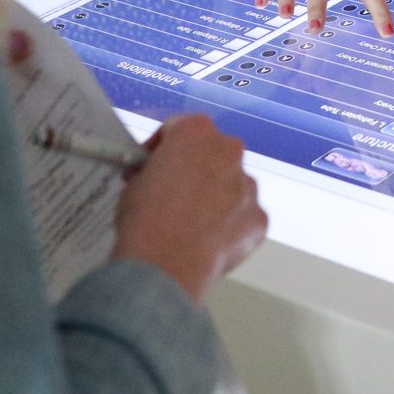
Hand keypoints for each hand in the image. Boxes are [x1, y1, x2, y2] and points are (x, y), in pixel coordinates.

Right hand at [111, 114, 266, 306]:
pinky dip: (230, 226)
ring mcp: (249, 185)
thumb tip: (156, 178)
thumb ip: (152, 170)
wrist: (166, 263)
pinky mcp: (260, 218)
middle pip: (212, 154)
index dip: (161, 149)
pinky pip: (244, 216)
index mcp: (197, 132)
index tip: (150, 167)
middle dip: (195, 169)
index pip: (178, 130)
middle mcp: (230, 151)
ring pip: (232, 185)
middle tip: (172, 194)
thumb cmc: (145, 218)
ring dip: (216, 197)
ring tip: (191, 224)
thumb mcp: (134, 183)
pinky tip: (209, 242)